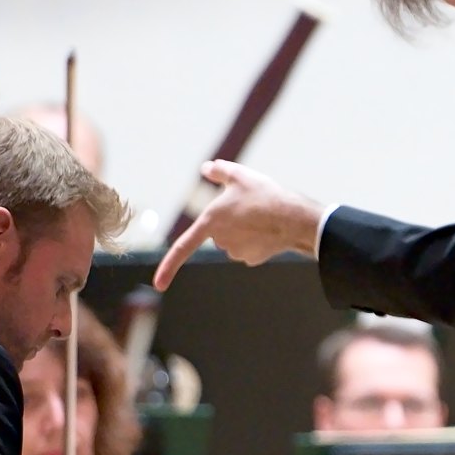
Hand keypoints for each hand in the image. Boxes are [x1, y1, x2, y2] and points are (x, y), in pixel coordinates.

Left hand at [154, 161, 323, 290]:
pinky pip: (247, 248)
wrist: (295, 220)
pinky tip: (268, 229)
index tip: (158, 286)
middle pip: (216, 230)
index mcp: (210, 222)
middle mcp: (220, 241)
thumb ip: (219, 170)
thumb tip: (206, 168)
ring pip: (232, 239)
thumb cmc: (265, 196)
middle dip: (228, 220)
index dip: (169, 266)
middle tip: (248, 204)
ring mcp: (236, 252)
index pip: (183, 247)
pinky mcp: (251, 258)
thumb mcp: (240, 175)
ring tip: (261, 215)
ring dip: (242, 229)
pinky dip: (254, 239)